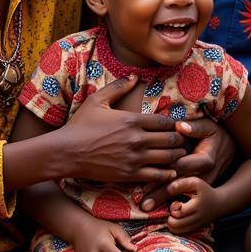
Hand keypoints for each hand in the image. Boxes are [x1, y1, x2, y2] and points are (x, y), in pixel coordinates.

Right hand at [56, 77, 187, 184]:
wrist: (65, 152)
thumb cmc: (80, 125)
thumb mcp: (97, 100)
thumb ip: (118, 87)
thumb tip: (135, 76)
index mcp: (132, 120)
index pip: (165, 121)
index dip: (175, 124)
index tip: (178, 125)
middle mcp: (137, 139)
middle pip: (171, 139)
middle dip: (180, 139)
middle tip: (184, 140)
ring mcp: (134, 158)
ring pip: (167, 157)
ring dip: (177, 155)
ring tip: (180, 154)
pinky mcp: (128, 174)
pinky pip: (156, 175)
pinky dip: (167, 173)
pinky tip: (171, 171)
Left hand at [139, 117, 234, 211]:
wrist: (230, 150)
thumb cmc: (215, 135)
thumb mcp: (208, 127)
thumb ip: (195, 127)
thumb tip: (179, 126)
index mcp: (206, 159)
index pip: (186, 165)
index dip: (169, 168)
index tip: (152, 172)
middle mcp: (205, 175)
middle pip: (180, 185)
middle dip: (161, 192)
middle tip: (144, 200)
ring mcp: (201, 185)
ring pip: (180, 193)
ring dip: (162, 200)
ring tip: (145, 206)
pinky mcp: (197, 190)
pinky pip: (182, 196)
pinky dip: (168, 200)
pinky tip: (155, 208)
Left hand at [166, 176, 220, 234]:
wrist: (219, 204)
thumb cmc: (205, 191)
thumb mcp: (196, 182)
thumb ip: (182, 184)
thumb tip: (169, 189)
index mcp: (197, 206)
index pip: (178, 212)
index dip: (173, 207)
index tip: (177, 202)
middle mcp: (197, 218)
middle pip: (175, 225)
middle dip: (171, 217)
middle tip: (175, 210)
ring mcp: (196, 226)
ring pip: (177, 231)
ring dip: (173, 223)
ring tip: (177, 215)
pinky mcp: (196, 230)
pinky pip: (181, 233)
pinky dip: (177, 227)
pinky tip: (180, 219)